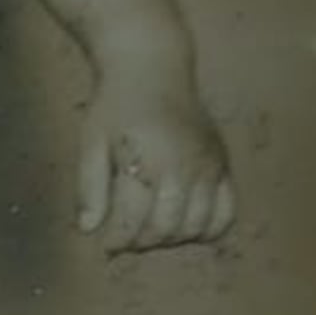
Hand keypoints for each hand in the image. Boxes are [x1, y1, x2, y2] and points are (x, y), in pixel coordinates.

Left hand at [78, 77, 235, 252]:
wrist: (152, 69)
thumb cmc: (116, 106)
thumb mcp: (91, 141)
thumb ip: (90, 187)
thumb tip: (87, 229)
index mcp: (149, 162)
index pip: (134, 221)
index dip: (118, 241)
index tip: (106, 246)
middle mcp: (185, 167)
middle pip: (167, 229)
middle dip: (143, 241)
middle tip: (127, 239)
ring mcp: (209, 167)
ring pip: (198, 226)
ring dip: (173, 238)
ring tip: (152, 230)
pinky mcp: (223, 164)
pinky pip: (228, 211)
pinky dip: (210, 228)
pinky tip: (187, 227)